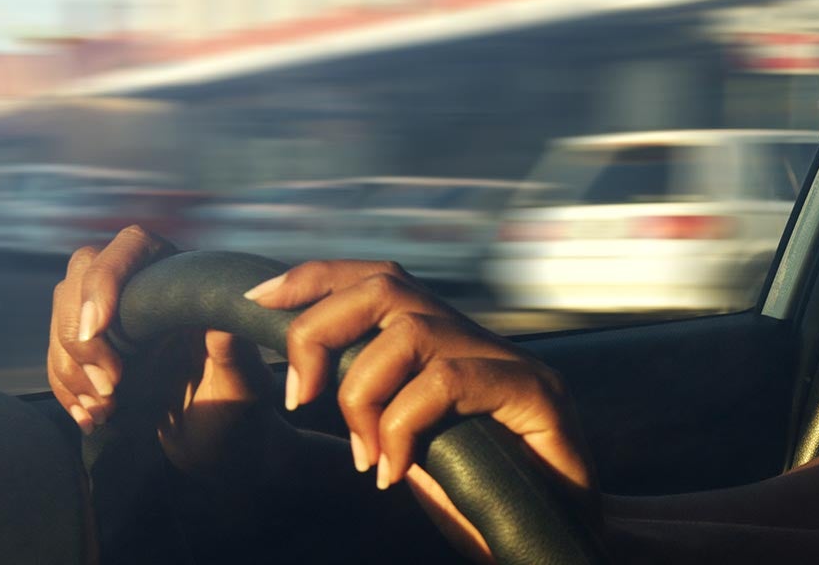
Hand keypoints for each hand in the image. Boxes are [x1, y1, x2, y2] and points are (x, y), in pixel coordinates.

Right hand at [47, 226, 286, 474]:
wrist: (221, 446)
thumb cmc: (239, 411)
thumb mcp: (243, 386)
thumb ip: (233, 355)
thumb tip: (222, 323)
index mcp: (185, 281)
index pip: (134, 246)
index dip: (106, 278)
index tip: (98, 328)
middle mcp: (145, 290)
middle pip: (80, 279)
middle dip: (82, 337)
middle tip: (109, 387)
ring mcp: (115, 321)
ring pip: (61, 320)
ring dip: (71, 369)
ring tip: (104, 410)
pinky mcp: (96, 353)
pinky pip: (58, 358)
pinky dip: (65, 390)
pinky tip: (89, 418)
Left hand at [252, 259, 594, 556]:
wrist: (558, 541)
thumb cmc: (487, 505)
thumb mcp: (409, 451)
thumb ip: (375, 411)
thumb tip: (305, 380)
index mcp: (450, 346)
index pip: (380, 280)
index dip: (316, 279)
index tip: (260, 300)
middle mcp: (483, 342)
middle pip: (386, 285)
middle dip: (319, 330)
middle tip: (299, 398)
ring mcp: (515, 363)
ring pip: (409, 331)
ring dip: (360, 393)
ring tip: (362, 454)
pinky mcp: (537, 394)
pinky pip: (446, 382)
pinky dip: (402, 426)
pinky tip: (395, 472)